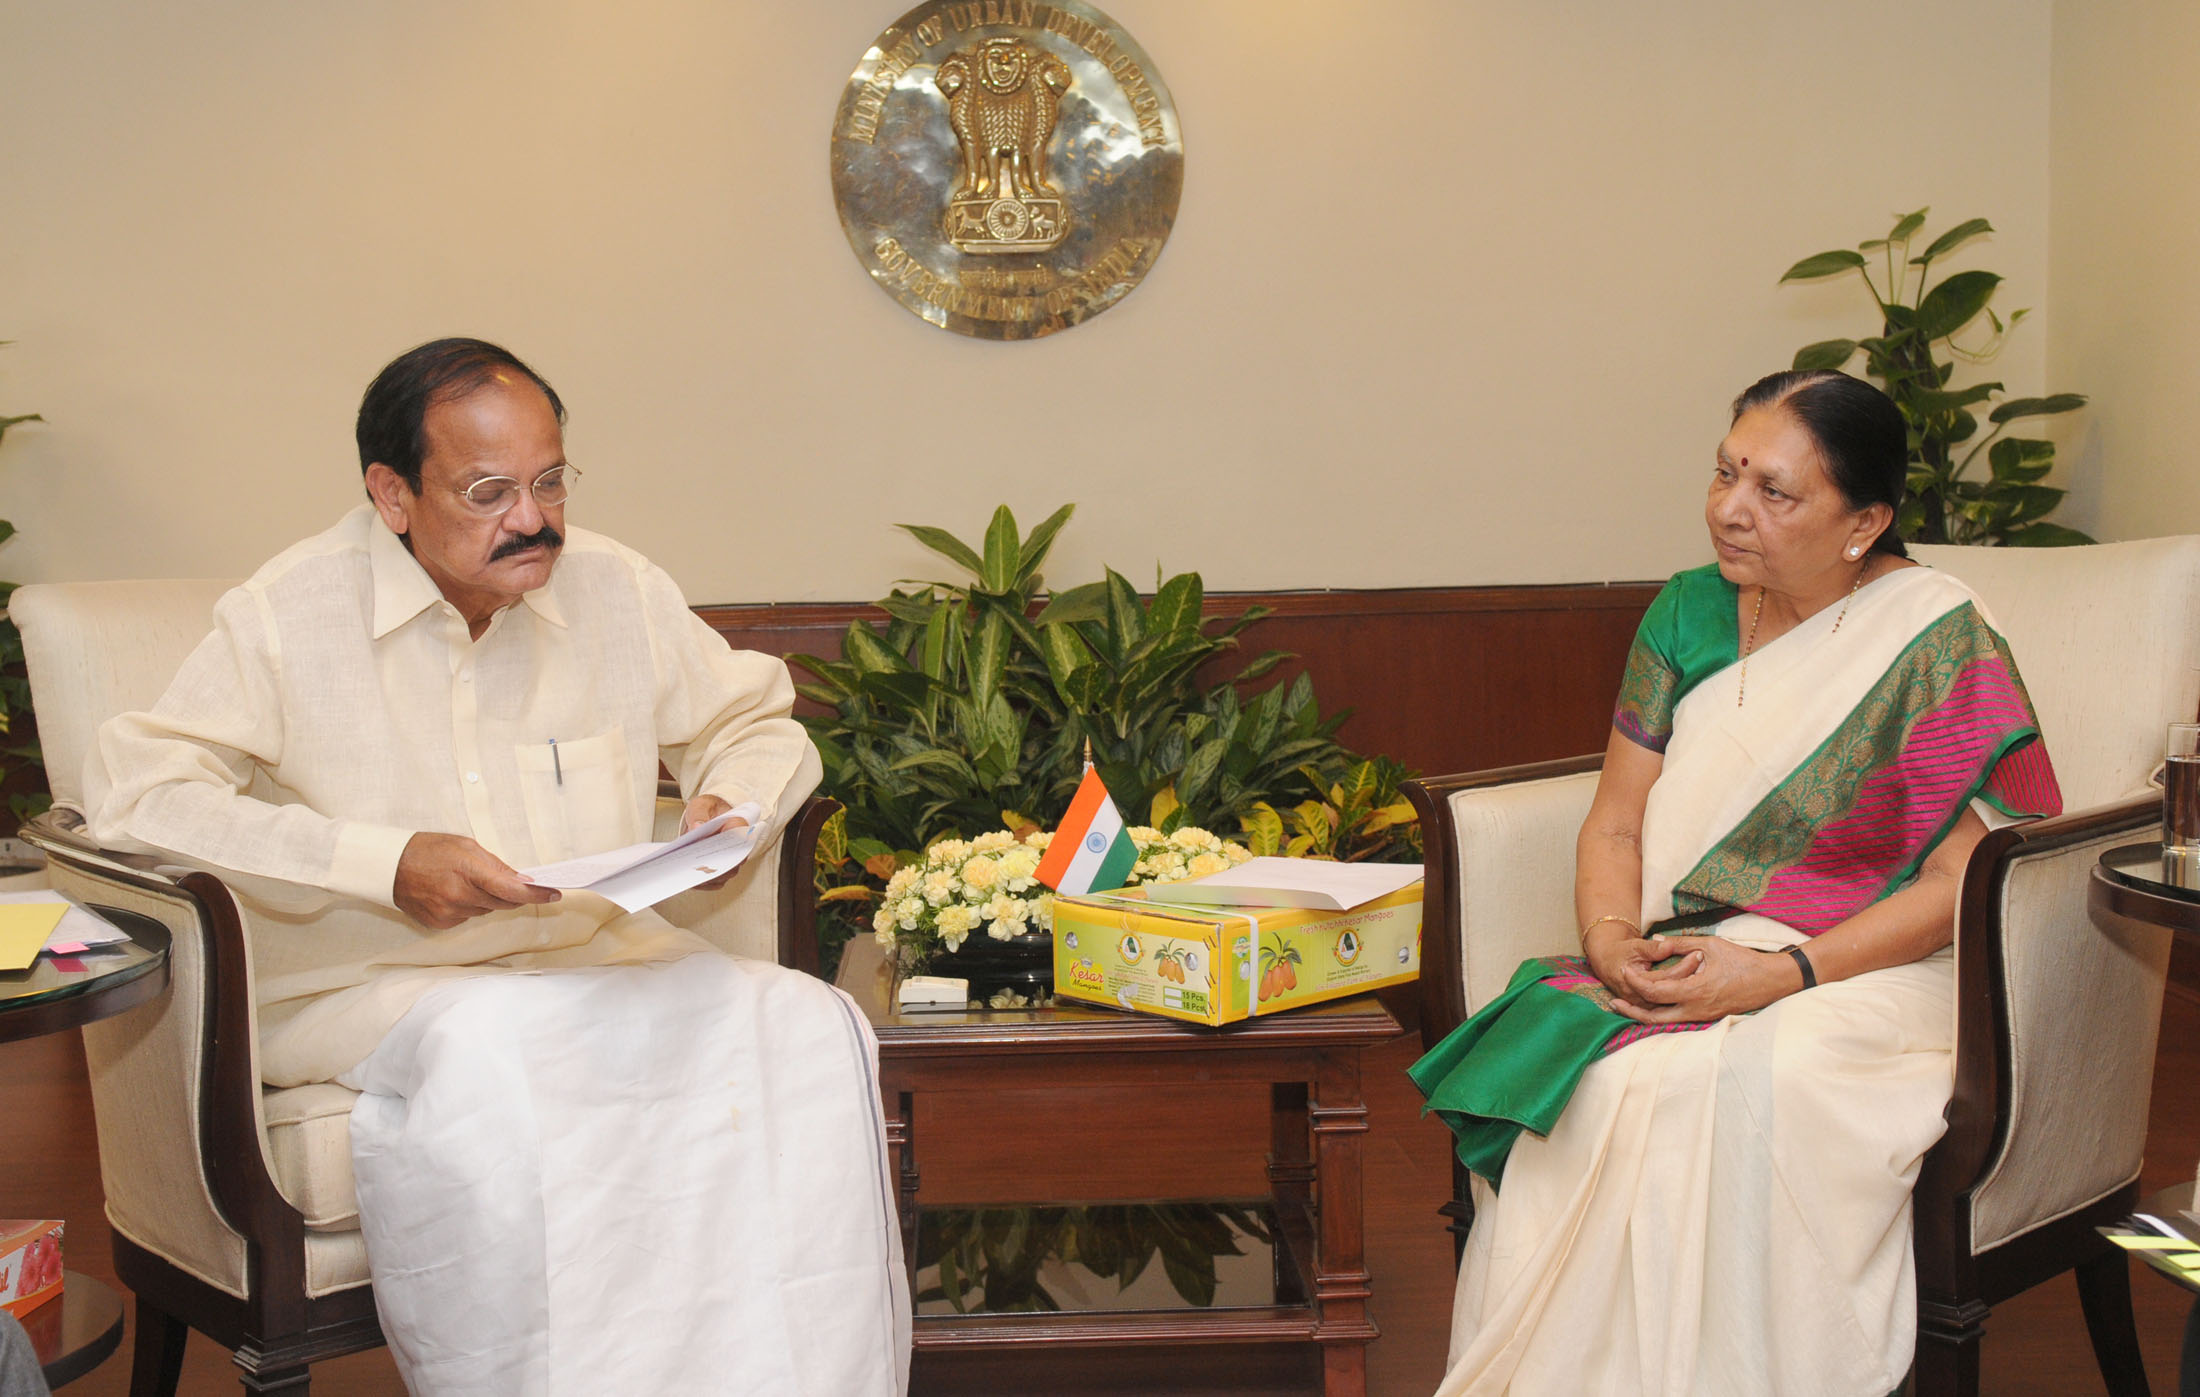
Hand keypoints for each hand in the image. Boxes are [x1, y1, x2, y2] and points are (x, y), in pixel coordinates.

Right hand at [393, 832, 559, 929]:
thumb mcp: (466, 846)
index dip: (537, 895)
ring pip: (485, 911)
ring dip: (486, 899)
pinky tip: (452, 893)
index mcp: (469, 871)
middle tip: (505, 880)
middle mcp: (459, 896)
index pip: (512, 890)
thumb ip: (497, 865)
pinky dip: (468, 906)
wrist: (389, 867)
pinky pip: (467, 917)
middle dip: (510, 894)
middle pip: (503, 903)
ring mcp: (449, 913)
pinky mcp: (440, 924)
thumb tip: (523, 882)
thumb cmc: (428, 849)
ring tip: (464, 881)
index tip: (554, 895)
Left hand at [679, 795, 750, 889]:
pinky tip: (687, 880)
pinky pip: (715, 882)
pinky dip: (702, 884)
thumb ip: (698, 815)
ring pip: (723, 876)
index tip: (709, 853)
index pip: (739, 839)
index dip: (726, 848)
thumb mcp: (700, 805)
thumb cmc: (707, 809)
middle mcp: (739, 846)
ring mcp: (731, 860)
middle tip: (693, 868)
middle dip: (712, 867)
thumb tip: (696, 828)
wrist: (709, 815)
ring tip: (687, 876)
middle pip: (731, 863)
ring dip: (706, 878)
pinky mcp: (722, 870)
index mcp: (738, 825)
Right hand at [1583, 922, 1697, 1002]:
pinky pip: (1669, 1006)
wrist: (1608, 963)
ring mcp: (1643, 1006)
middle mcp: (1639, 998)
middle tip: (1702, 960)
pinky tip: (1694, 985)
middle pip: (1673, 992)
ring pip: (1673, 1002)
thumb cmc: (1622, 952)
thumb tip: (1668, 945)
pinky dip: (1682, 997)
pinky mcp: (1648, 1008)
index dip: (1685, 965)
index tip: (1699, 952)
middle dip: (1689, 976)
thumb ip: (1652, 948)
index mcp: (1634, 982)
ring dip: (1688, 987)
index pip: (1668, 977)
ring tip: (1702, 971)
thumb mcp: (1635, 946)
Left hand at [1609, 934, 1791, 1024]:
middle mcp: (1696, 1009)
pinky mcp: (1707, 1018)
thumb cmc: (1743, 961)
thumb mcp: (1711, 945)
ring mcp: (1702, 1016)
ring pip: (1665, 1022)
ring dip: (1644, 1014)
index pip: (1655, 992)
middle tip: (1614, 1001)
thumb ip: (1681, 943)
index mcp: (1695, 991)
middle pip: (1654, 1018)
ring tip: (1626, 1005)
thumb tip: (1655, 939)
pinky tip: (1652, 1006)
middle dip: (1631, 1011)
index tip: (1625, 971)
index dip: (1636, 982)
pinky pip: (1678, 1020)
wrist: (1772, 981)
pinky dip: (1661, 1014)